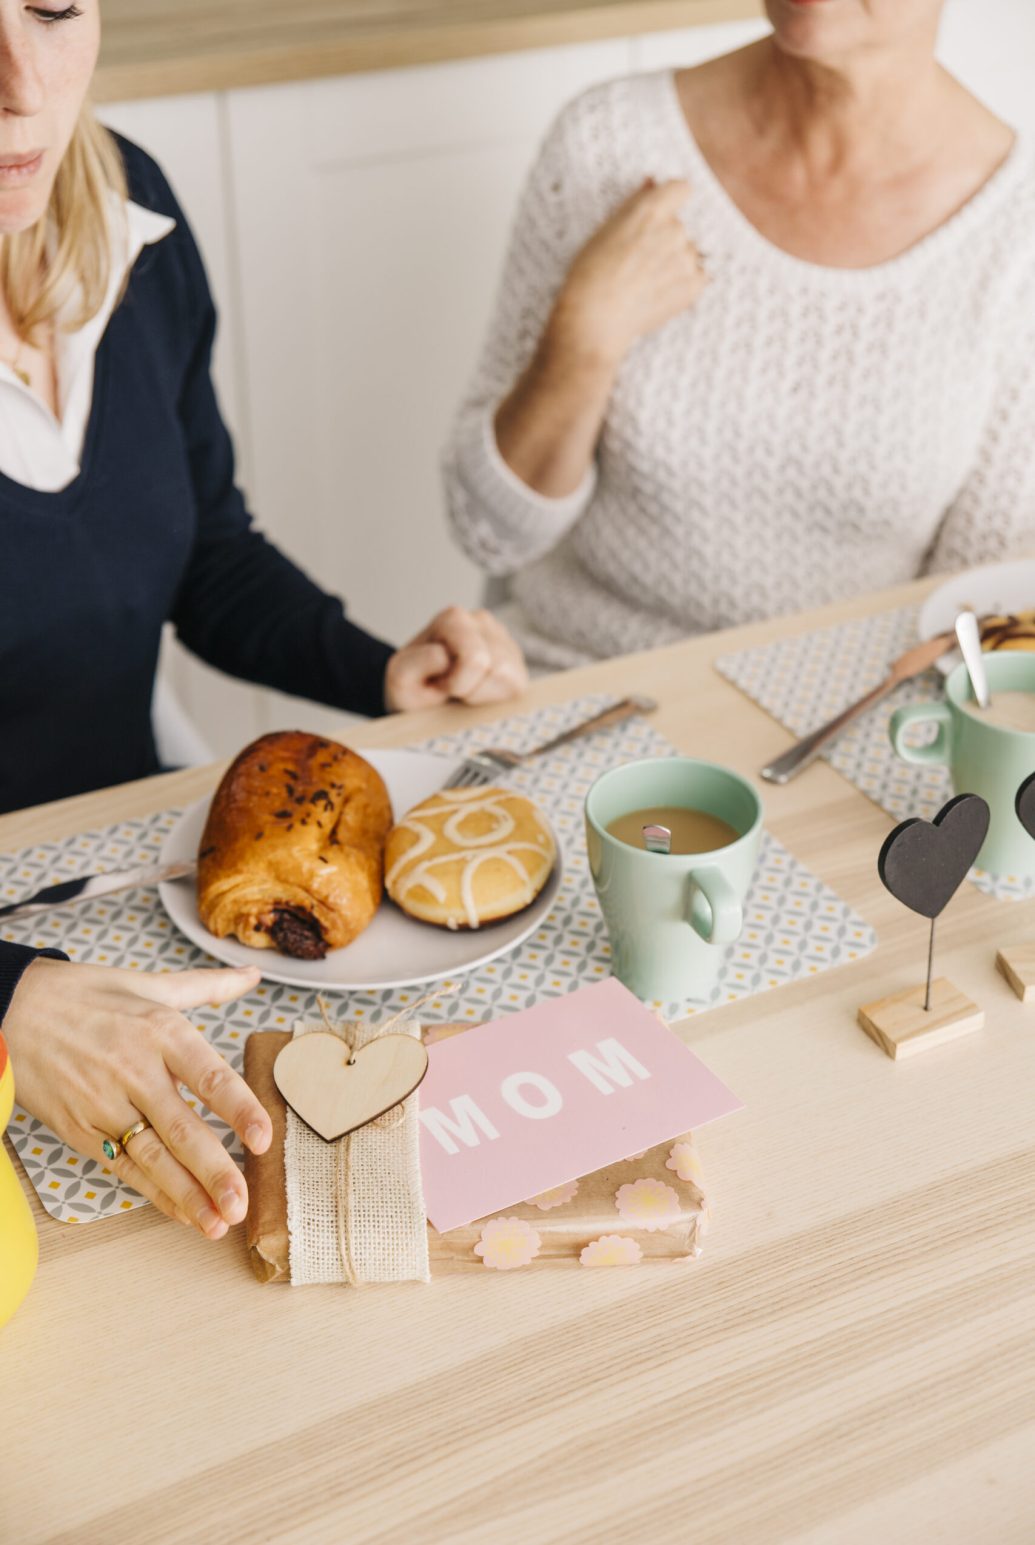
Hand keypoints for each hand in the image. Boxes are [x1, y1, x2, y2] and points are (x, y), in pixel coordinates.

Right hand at [3, 958, 270, 1238]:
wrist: (10, 1008)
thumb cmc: (84, 994)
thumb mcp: (147, 984)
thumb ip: (207, 986)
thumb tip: (253, 974)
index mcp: (160, 1032)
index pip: (208, 1076)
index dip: (238, 1109)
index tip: (264, 1138)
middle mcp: (135, 1072)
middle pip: (181, 1129)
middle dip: (214, 1170)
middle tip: (242, 1202)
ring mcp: (104, 1105)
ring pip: (152, 1158)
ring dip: (187, 1194)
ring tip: (218, 1222)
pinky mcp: (80, 1130)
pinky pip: (123, 1168)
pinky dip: (154, 1193)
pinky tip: (183, 1212)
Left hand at [384, 606, 528, 710]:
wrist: (418, 691)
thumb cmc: (412, 685)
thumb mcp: (399, 678)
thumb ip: (416, 663)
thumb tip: (444, 656)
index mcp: (453, 619)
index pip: (475, 660)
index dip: (456, 683)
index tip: (439, 683)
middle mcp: (482, 621)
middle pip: (497, 669)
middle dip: (472, 689)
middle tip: (451, 687)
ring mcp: (503, 638)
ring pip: (512, 679)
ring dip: (484, 694)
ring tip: (464, 687)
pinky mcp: (516, 659)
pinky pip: (518, 686)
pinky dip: (497, 696)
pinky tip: (478, 689)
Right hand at [549, 179, 706, 367]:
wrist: (595, 322)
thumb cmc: (590, 275)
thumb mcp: (605, 230)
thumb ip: (635, 204)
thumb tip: (653, 183)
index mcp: (651, 211)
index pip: (681, 189)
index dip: (671, 200)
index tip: (662, 213)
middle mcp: (674, 230)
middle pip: (679, 226)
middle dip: (664, 239)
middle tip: (639, 263)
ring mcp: (686, 259)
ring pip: (687, 253)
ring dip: (673, 263)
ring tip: (645, 284)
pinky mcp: (693, 286)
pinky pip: (697, 277)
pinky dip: (683, 285)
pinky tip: (659, 295)